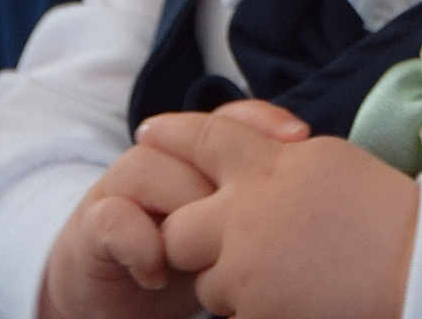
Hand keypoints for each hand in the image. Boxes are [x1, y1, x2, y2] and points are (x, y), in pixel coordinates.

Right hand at [41, 102, 309, 318]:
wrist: (108, 300)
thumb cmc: (183, 264)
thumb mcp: (229, 238)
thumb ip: (262, 211)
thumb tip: (329, 204)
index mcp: (200, 160)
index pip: (235, 121)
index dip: (266, 121)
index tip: (304, 137)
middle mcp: (164, 162)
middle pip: (193, 134)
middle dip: (223, 148)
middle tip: (257, 182)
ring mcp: (124, 190)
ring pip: (150, 166)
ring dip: (180, 199)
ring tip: (206, 244)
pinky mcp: (92, 227)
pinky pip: (114, 218)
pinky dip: (139, 241)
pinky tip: (158, 271)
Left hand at [137, 107, 419, 318]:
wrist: (416, 262)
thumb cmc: (382, 208)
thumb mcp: (325, 161)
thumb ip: (277, 160)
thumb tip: (249, 164)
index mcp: (268, 166)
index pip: (206, 140)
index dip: (173, 134)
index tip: (149, 131)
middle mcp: (246, 215)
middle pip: (181, 227)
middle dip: (192, 239)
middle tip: (224, 245)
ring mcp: (247, 271)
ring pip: (208, 282)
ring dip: (232, 282)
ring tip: (284, 276)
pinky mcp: (255, 315)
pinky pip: (236, 316)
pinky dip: (257, 310)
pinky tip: (296, 300)